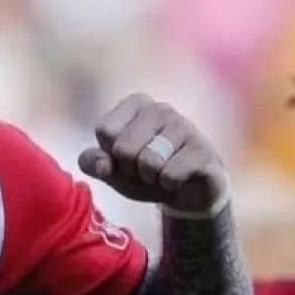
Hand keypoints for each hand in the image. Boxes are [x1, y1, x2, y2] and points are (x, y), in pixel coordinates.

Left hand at [78, 93, 227, 213]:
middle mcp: (161, 108)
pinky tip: (179, 178)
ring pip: (149, 162)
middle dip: (130, 169)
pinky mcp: (203, 149)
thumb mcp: (110, 168)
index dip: (110, 154)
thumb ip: (91, 162)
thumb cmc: (143, 172)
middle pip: (124, 148)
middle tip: (144, 169)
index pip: (105, 130)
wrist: (186, 191)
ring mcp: (185, 126)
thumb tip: (102, 164)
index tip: (124, 158)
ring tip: (162, 173)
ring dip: (151, 178)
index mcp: (135, 103)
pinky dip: (169, 185)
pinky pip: (171, 175)